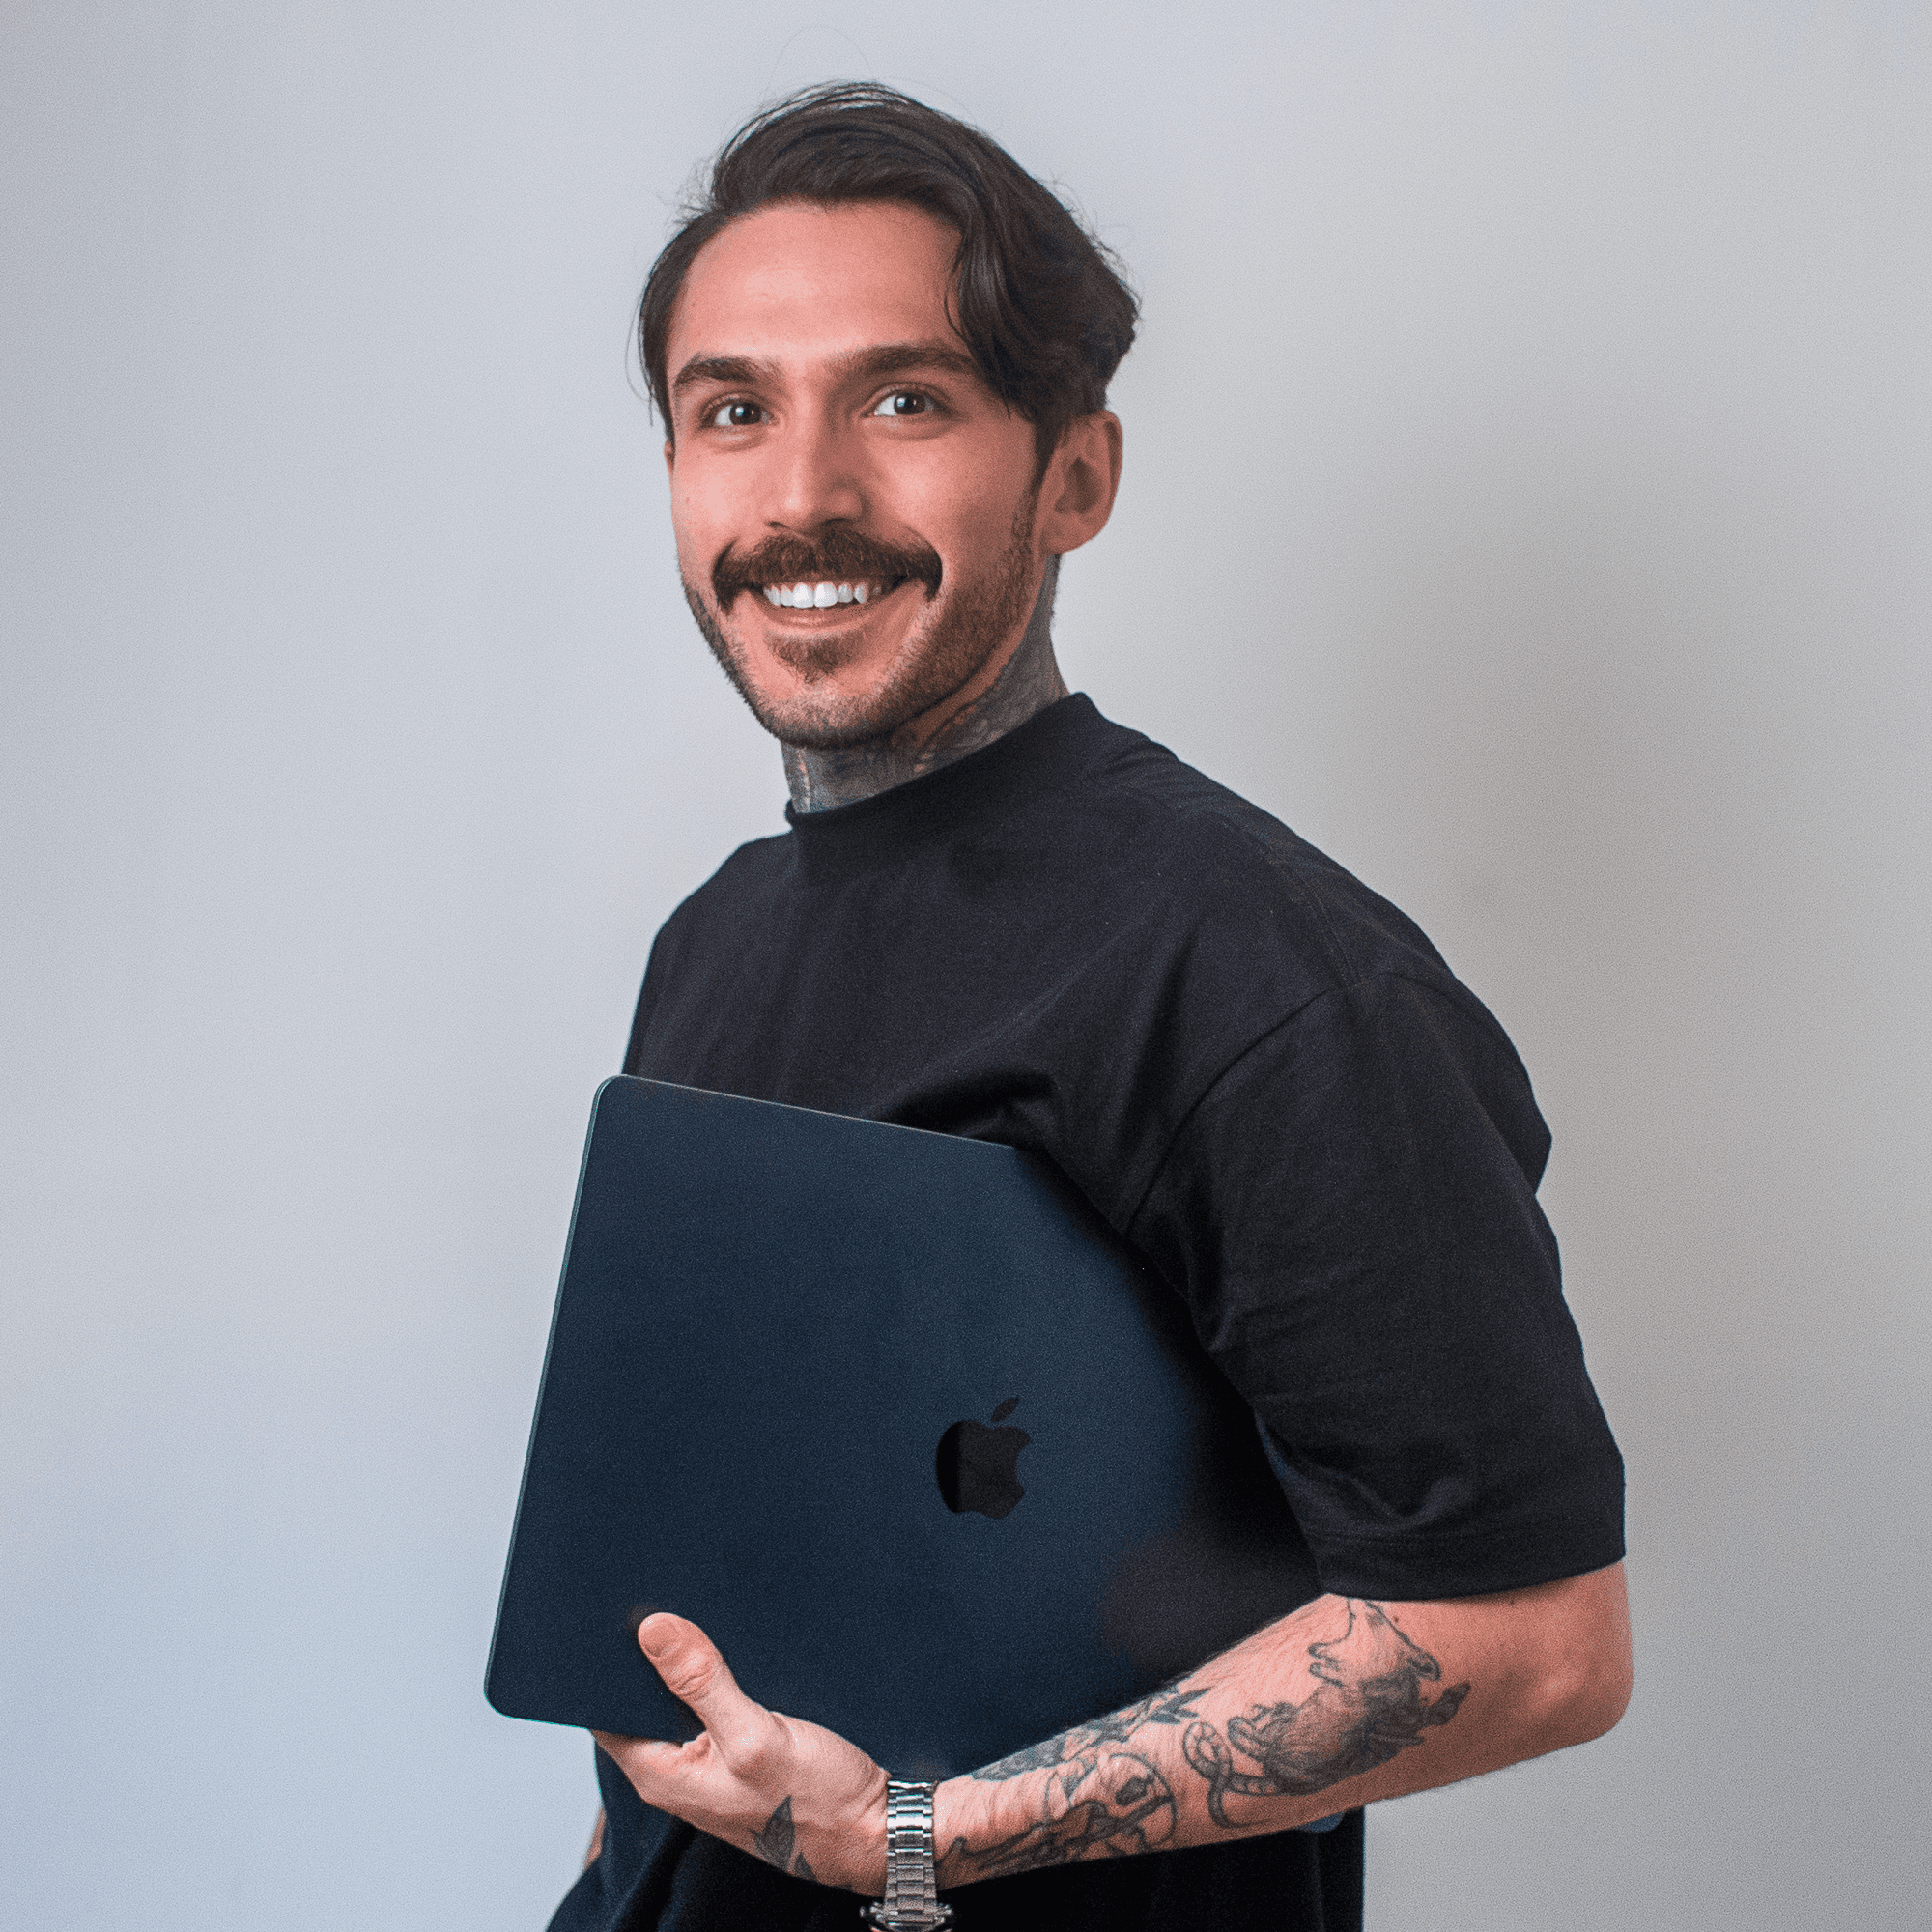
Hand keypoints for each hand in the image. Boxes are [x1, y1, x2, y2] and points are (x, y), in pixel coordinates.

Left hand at [593, 1612, 891, 1893]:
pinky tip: (734, 1646)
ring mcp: (708, 1763)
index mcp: (661, 1774)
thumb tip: (653, 1630)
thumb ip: (702, 1683)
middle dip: (649, 1654)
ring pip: (679, 1698)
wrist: (874, 1831)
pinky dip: (718, 1674)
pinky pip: (712, 1704)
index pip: (606, 1711)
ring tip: (698, 1611)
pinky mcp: (738, 1752)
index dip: (606, 1663)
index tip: (616, 1615)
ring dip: (688, 1661)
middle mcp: (676, 1770)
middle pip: (642, 1700)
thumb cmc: (817, 1803)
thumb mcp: (756, 1736)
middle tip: (661, 1597)